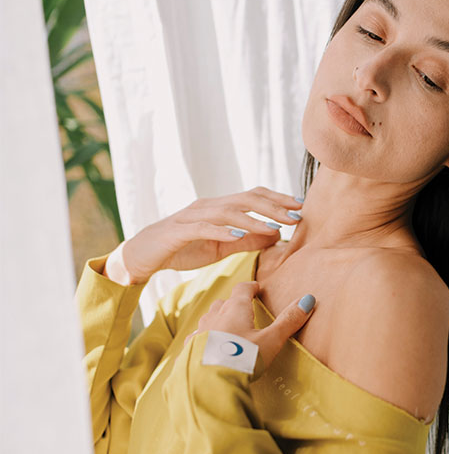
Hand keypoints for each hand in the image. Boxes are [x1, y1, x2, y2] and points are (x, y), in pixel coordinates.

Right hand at [103, 187, 303, 283]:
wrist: (142, 256)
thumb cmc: (182, 249)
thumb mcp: (221, 247)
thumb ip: (247, 241)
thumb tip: (276, 236)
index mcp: (219, 208)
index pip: (253, 196)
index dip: (277, 199)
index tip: (301, 207)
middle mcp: (208, 206)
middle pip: (246, 199)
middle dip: (274, 206)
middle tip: (297, 215)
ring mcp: (193, 216)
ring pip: (228, 211)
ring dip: (255, 218)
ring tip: (275, 226)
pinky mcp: (179, 230)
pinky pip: (204, 227)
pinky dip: (223, 229)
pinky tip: (241, 234)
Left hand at [184, 282, 315, 371]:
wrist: (211, 381)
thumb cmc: (243, 358)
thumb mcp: (271, 340)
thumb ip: (288, 321)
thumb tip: (308, 299)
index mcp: (235, 309)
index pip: (242, 289)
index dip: (251, 287)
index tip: (256, 288)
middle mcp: (215, 316)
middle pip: (224, 302)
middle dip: (234, 303)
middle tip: (243, 308)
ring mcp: (201, 332)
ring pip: (209, 317)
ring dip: (218, 318)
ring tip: (226, 324)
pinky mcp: (191, 348)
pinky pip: (197, 336)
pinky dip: (204, 336)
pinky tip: (206, 343)